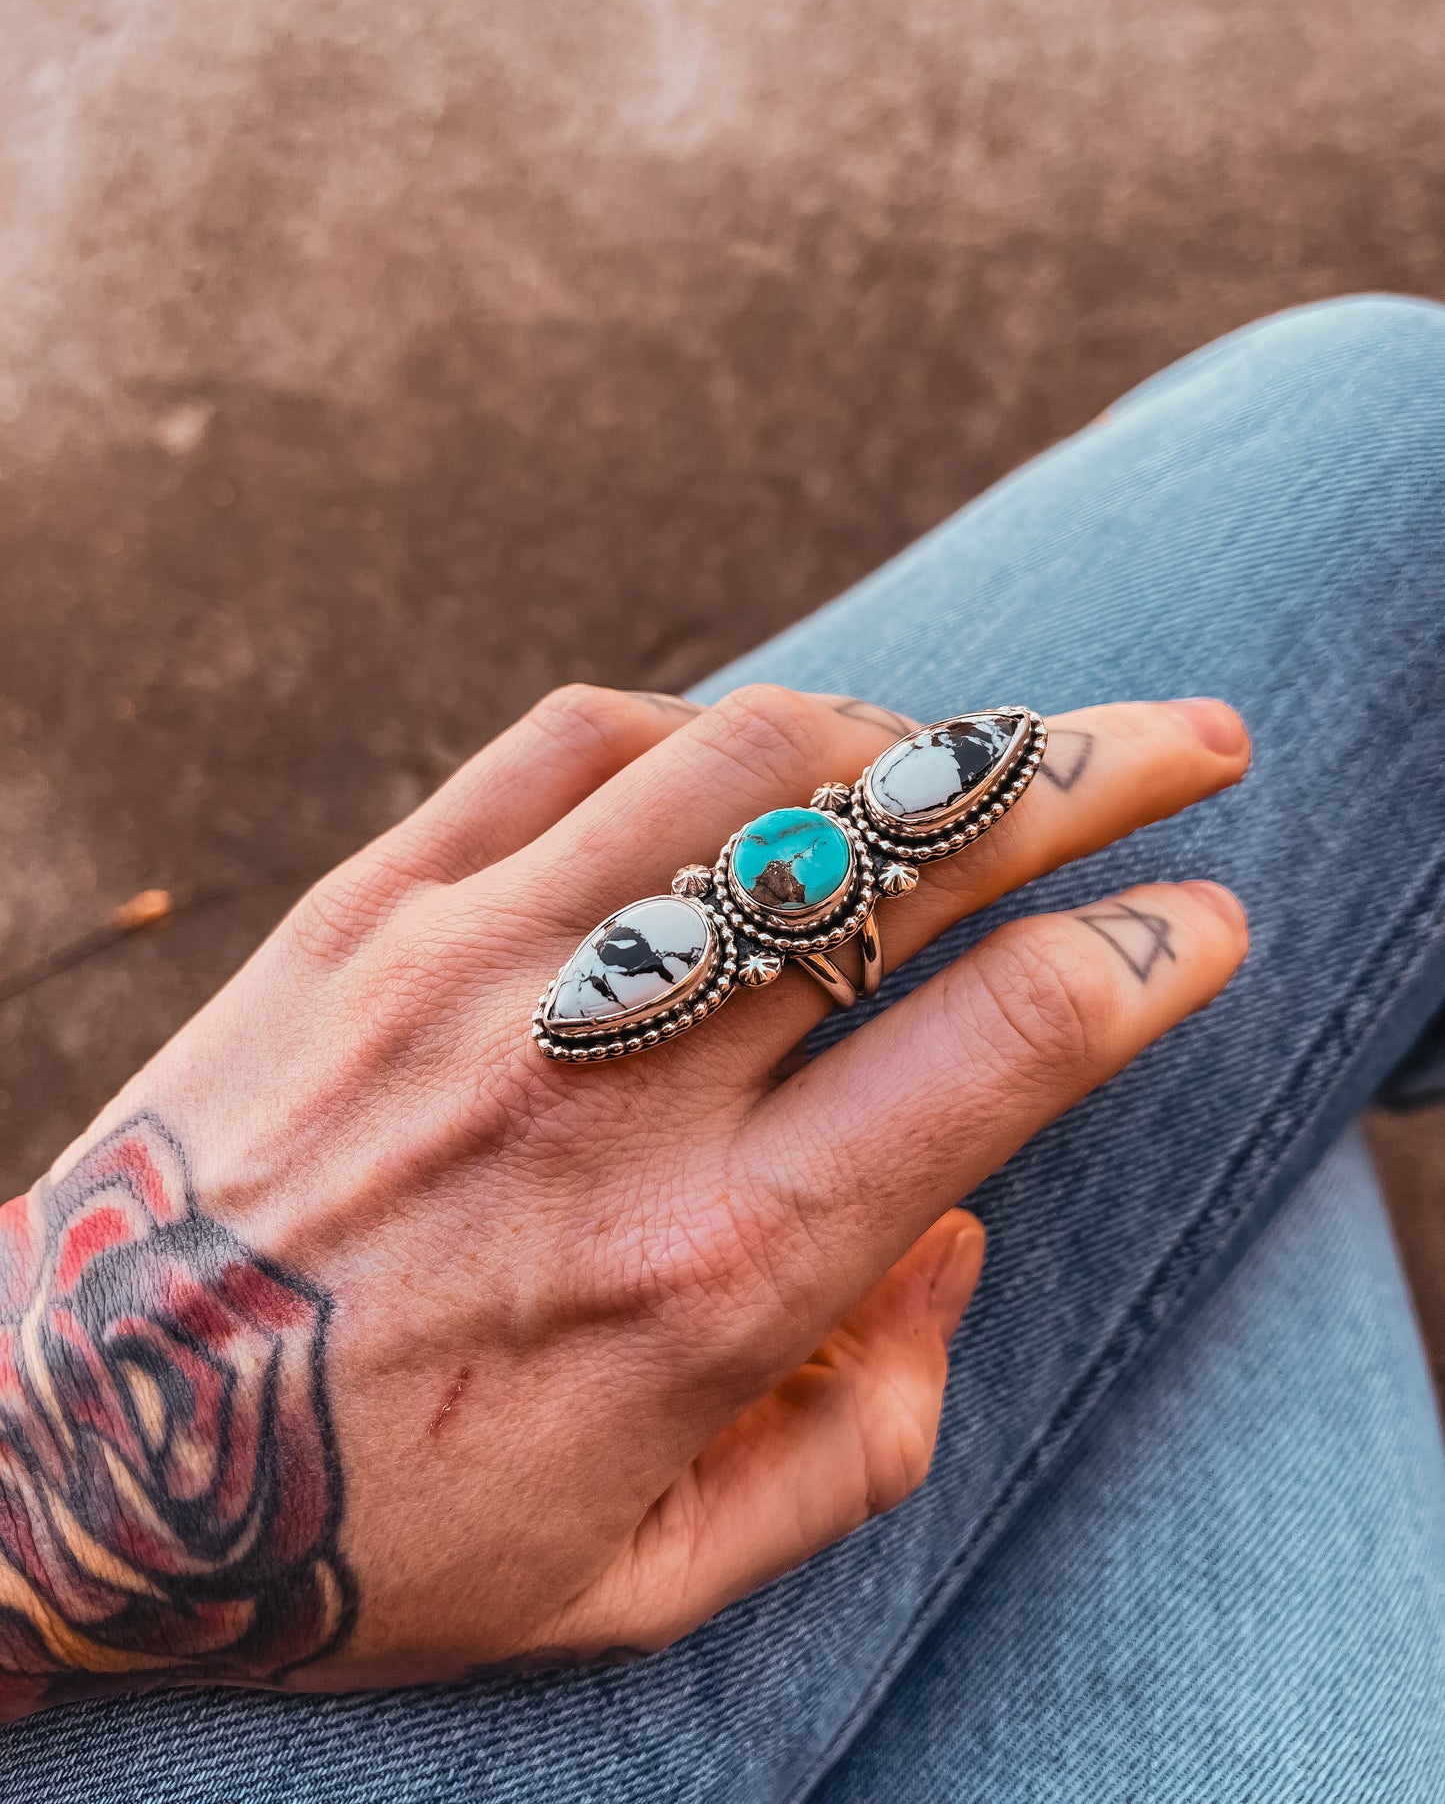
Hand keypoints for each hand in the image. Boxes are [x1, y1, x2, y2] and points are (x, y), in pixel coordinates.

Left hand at [0, 685, 1248, 1709]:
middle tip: (1190, 743)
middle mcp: (610, 1089)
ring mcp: (481, 969)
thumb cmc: (374, 1529)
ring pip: (756, 756)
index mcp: (709, 1269)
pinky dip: (703, 733)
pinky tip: (748, 777)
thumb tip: (955, 1237)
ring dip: (904, 732)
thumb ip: (858, 1434)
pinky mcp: (373, 904)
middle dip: (1090, 776)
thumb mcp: (648, 1571)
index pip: (1003, 1044)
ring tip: (960, 759)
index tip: (1203, 927)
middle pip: (909, 856)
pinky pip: (575, 740)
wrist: (70, 1450)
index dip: (1147, 958)